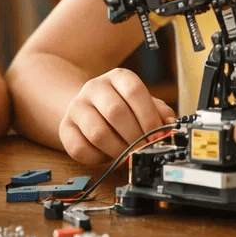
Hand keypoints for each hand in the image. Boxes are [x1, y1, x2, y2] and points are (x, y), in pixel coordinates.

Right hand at [59, 68, 176, 164]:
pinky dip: (98, 158)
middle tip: (143, 150)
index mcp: (118, 77)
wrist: (88, 108)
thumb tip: (170, 126)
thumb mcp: (143, 104)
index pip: (134, 91)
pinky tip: (107, 156)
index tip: (157, 136)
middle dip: (134, 137)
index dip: (148, 116)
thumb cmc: (123, 108)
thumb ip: (159, 113)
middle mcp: (94, 87)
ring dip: (118, 150)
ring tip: (128, 156)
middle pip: (115, 112)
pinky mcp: (65, 127)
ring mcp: (77, 106)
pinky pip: (80, 148)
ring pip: (98, 133)